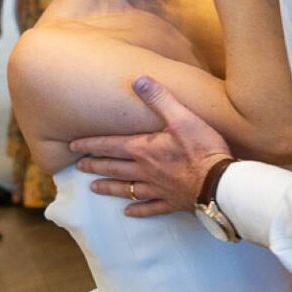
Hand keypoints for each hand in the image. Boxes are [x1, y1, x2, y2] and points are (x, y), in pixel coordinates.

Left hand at [67, 74, 235, 214]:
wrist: (219, 183)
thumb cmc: (202, 149)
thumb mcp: (181, 117)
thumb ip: (159, 99)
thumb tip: (139, 79)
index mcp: (143, 149)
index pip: (109, 145)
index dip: (90, 145)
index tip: (72, 146)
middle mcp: (144, 171)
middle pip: (113, 168)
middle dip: (94, 165)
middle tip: (78, 167)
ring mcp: (157, 188)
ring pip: (125, 189)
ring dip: (108, 188)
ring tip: (94, 188)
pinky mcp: (171, 202)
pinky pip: (149, 207)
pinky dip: (138, 209)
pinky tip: (129, 212)